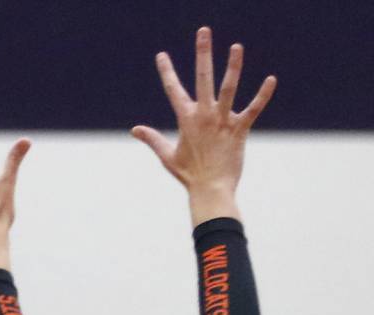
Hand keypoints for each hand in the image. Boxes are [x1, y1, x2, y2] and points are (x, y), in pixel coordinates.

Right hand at [132, 27, 275, 223]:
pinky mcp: (239, 130)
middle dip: (202, 53)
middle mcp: (204, 116)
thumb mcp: (167, 157)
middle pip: (203, 78)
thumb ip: (152, 139)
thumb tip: (135, 130)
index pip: (173, 90)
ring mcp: (222, 122)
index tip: (162, 55)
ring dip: (233, 67)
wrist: (210, 191)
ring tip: (236, 47)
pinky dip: (262, 95)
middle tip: (203, 31)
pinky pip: (253, 109)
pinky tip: (271, 79)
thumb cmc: (189, 176)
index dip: (167, 72)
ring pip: (228, 88)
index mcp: (186, 120)